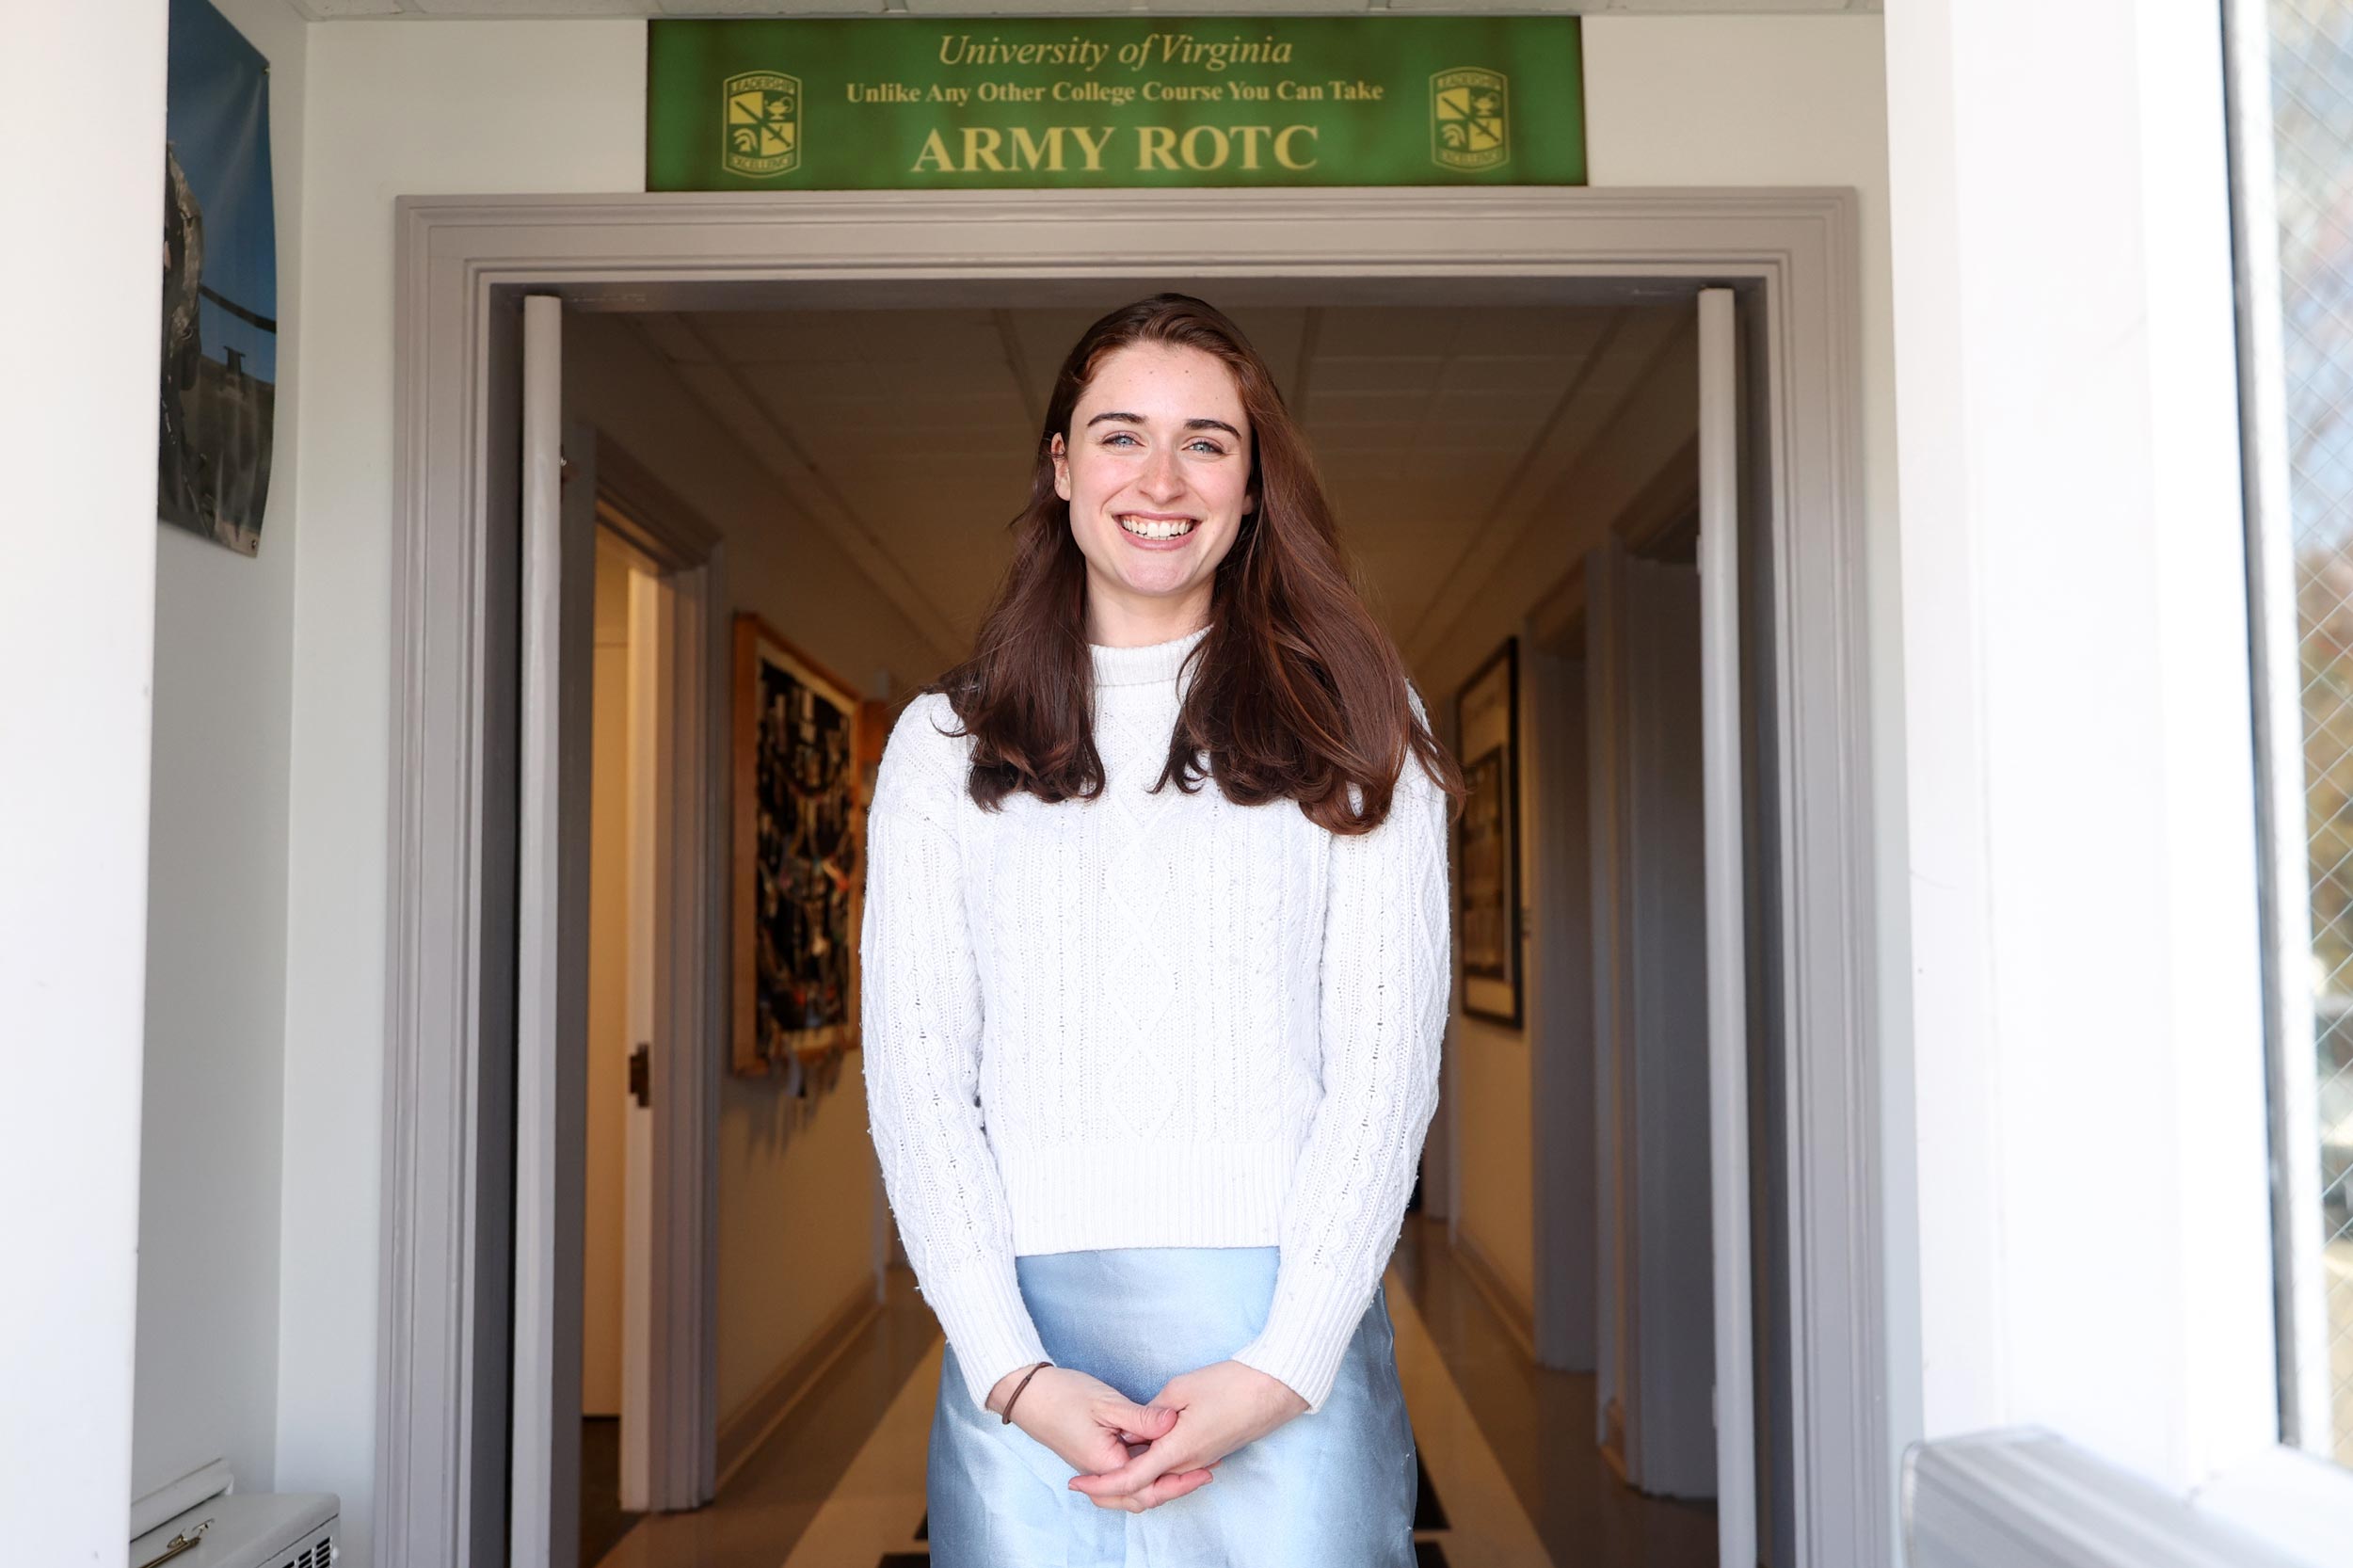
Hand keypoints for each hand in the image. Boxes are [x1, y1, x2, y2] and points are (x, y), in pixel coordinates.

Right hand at [987, 1364, 1209, 1499]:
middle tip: (1204, 1474)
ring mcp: (1095, 1469)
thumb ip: (1141, 1417)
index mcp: (1105, 1465)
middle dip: (1174, 1488)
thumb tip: (1173, 1423)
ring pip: (1131, 1492)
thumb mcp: (1106, 1402)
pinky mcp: (1094, 1460)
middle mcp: (1100, 1475)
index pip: (1149, 1487)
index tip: (1206, 1469)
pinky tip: (1160, 1457)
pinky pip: (1123, 1478)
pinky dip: (1144, 1474)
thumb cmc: (1063, 1395)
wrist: (1026, 1394)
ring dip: (1159, 1484)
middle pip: (1142, 1497)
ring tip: (1187, 1469)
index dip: (1180, 1481)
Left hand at [1067, 1360, 1307, 1512]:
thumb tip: (1137, 1428)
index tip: (1075, 1482)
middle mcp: (1189, 1463)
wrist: (1276, 1388)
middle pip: (1144, 1486)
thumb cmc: (1231, 1383)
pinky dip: (1153, 1464)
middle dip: (1111, 1486)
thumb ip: (1152, 1412)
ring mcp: (1202, 1459)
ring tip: (1106, 1463)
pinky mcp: (1211, 1451)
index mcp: (1178, 1450)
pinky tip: (1142, 1448)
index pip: (1130, 1478)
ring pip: (1160, 1476)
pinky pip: (1175, 1466)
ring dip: (1133, 1473)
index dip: (1100, 1484)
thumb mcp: (1180, 1388)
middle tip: (1084, 1479)